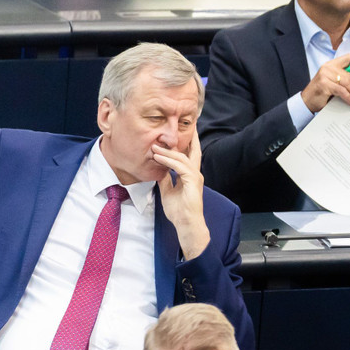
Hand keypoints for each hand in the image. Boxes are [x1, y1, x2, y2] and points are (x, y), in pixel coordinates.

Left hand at [152, 130, 210, 259]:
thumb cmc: (179, 211)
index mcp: (190, 176)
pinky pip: (179, 167)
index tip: (184, 134)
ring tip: (155, 147)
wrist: (186, 223)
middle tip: (186, 126)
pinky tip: (158, 158)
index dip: (187, 145)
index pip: (190, 156)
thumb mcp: (168, 190)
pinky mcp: (192, 182)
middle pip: (193, 151)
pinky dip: (168, 161)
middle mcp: (195, 174)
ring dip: (168, 151)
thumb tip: (160, 169)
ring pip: (182, 158)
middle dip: (190, 138)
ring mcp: (195, 177)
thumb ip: (166, 178)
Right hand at [301, 54, 349, 112]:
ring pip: (347, 83)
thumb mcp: (335, 82)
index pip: (349, 57)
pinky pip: (341, 91)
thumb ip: (345, 79)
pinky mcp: (324, 84)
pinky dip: (349, 98)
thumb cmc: (323, 92)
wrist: (307, 100)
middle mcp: (328, 67)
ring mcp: (325, 75)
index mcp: (332, 64)